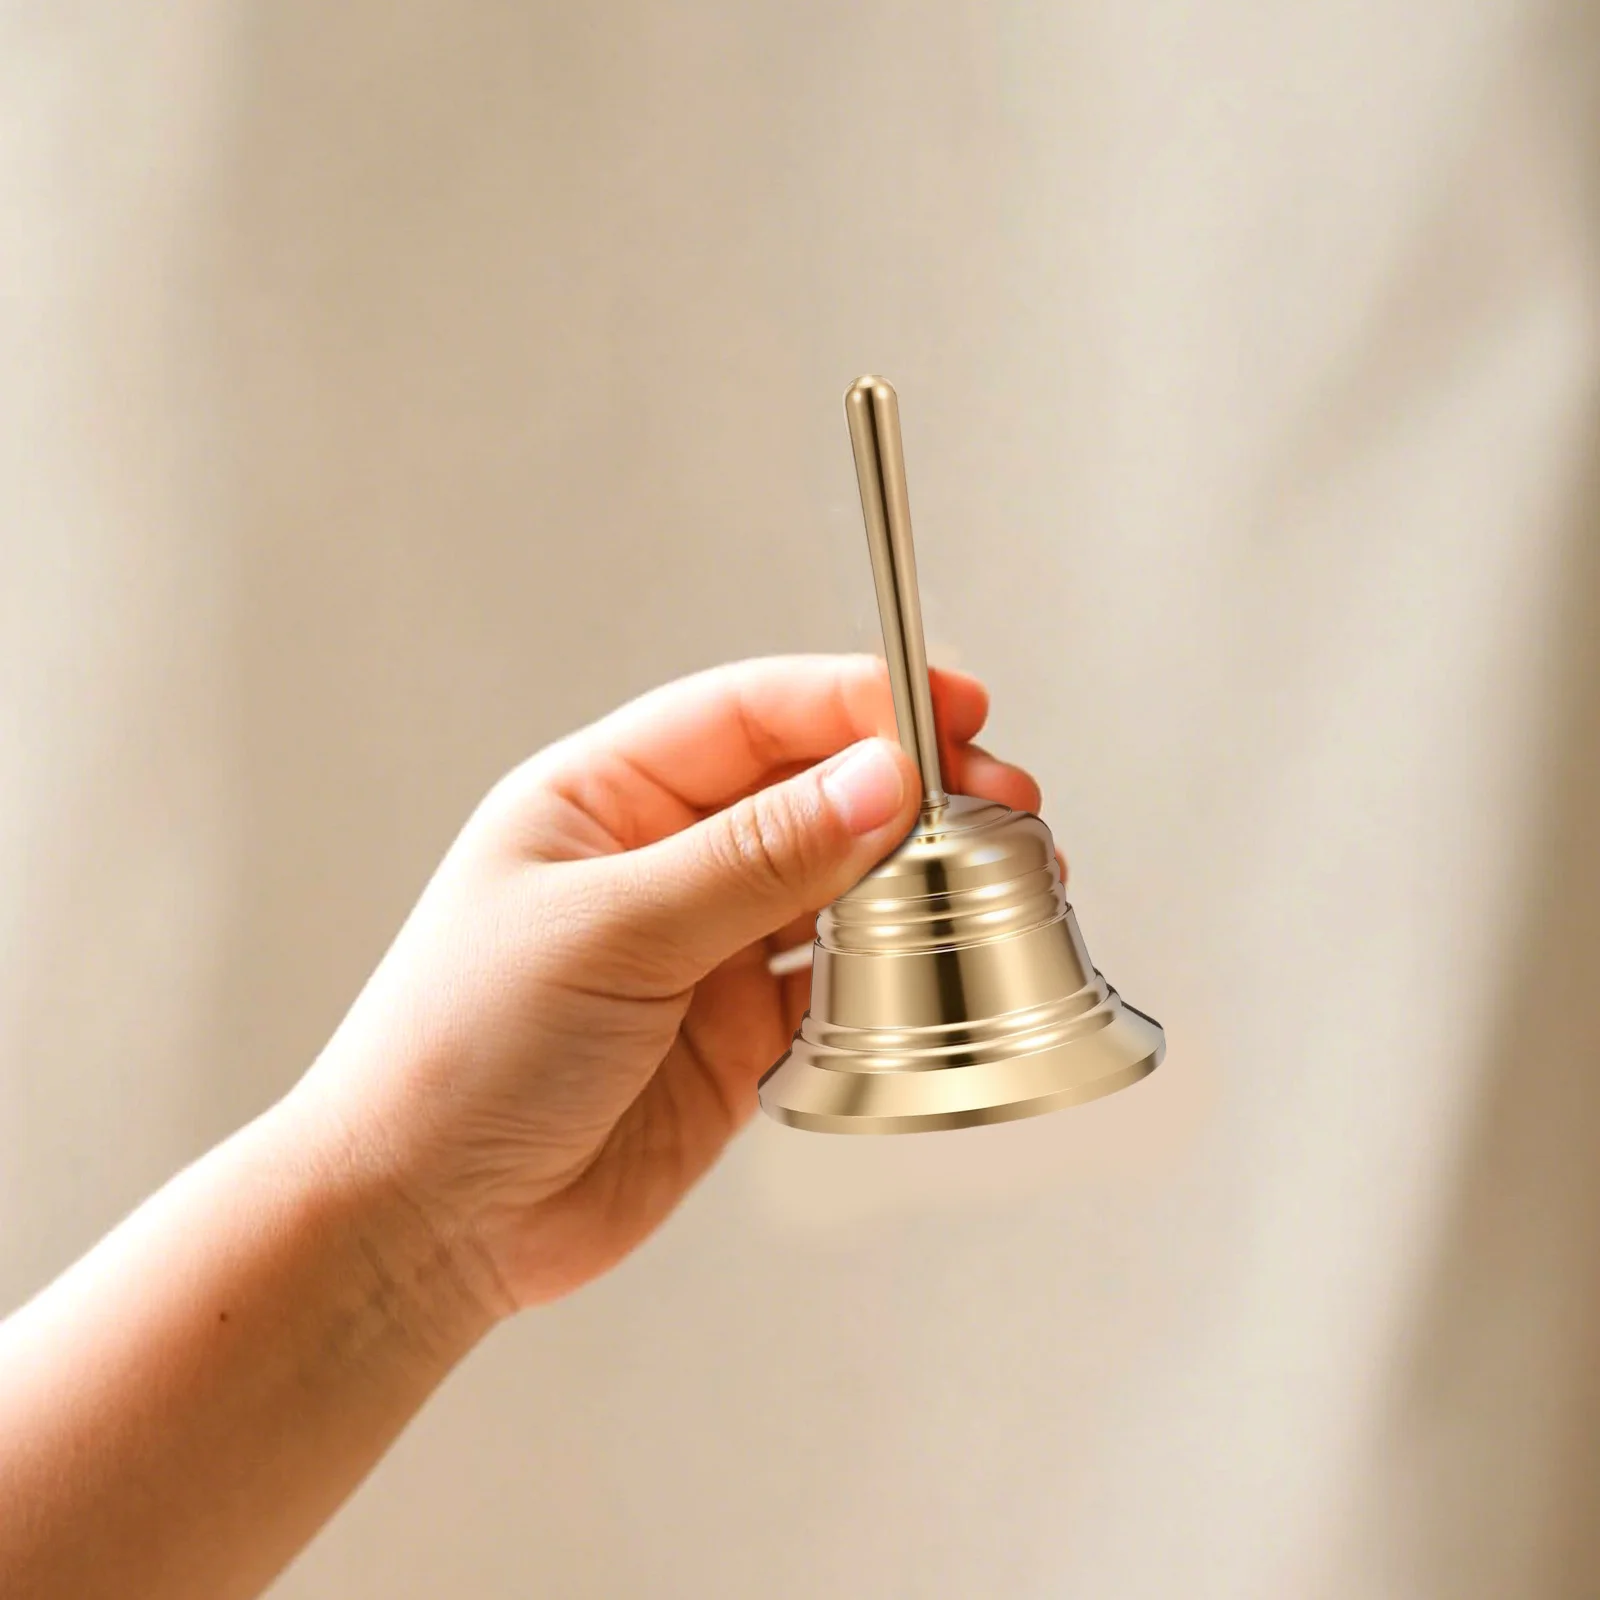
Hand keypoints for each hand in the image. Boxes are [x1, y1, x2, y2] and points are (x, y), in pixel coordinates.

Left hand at [296, 655, 1043, 1311]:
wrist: (423, 1222)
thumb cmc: (462, 1053)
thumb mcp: (610, 930)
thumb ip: (754, 859)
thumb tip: (880, 783)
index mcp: (604, 798)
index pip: (751, 717)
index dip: (855, 703)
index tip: (951, 710)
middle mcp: (661, 863)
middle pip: (810, 796)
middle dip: (909, 793)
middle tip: (1000, 804)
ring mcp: (703, 952)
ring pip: (835, 889)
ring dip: (915, 881)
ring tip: (998, 880)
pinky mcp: (734, 1039)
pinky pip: (835, 985)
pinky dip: (891, 974)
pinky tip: (934, 966)